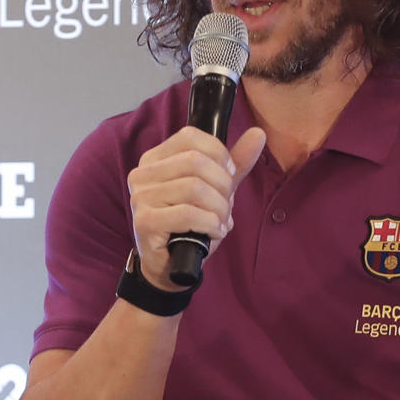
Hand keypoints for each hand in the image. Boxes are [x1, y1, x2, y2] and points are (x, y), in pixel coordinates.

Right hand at [126, 125, 266, 289]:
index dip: (218, 154)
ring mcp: (140, 198)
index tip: (228, 175)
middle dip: (222, 185)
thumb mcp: (215, 190)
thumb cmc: (191, 225)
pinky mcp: (144, 221)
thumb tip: (258, 133)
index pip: (189, 137)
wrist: (171, 265)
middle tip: (225, 205)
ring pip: (194, 188)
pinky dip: (210, 223)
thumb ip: (235, 163)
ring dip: (219, 208)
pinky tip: (213, 231)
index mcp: (155, 159)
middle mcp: (142, 174)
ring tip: (220, 221)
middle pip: (195, 162)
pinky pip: (188, 214)